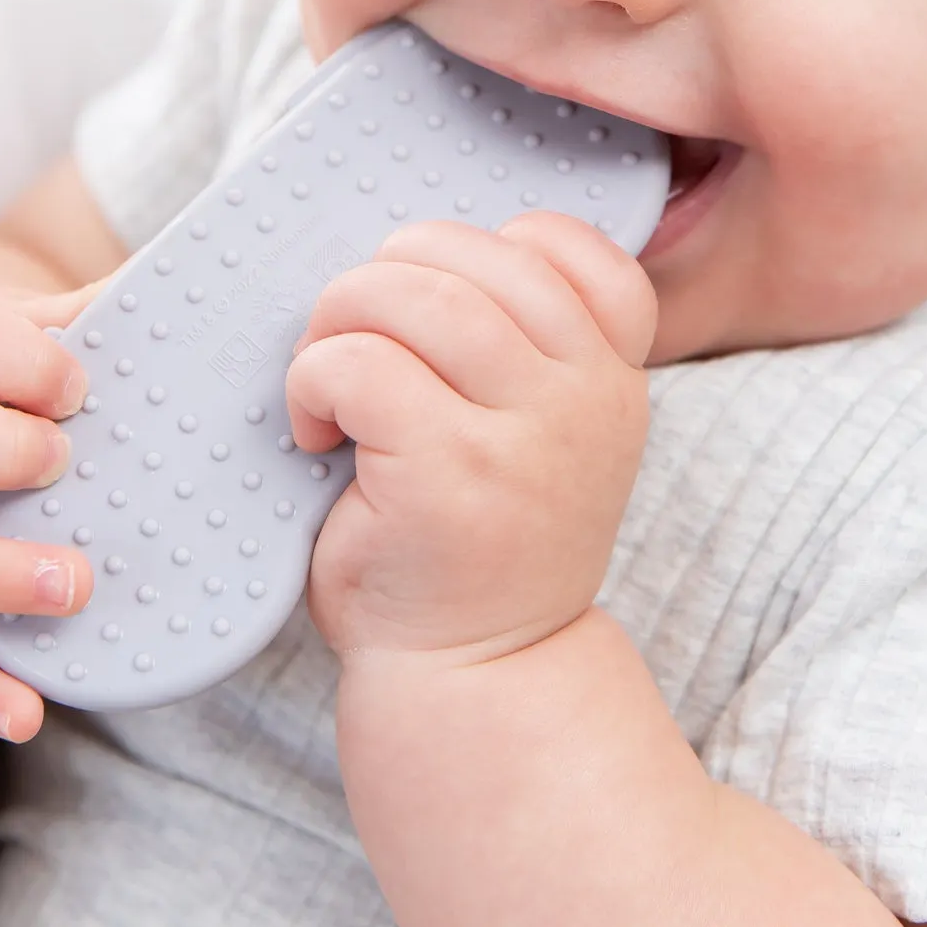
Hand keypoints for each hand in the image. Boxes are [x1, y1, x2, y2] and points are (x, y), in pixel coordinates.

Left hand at [286, 212, 657, 661]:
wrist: (477, 677)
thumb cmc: (481, 541)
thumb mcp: (540, 430)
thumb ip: (519, 344)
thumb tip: (413, 256)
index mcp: (612, 374)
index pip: (579, 251)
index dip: (492, 248)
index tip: (447, 306)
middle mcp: (587, 395)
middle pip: (471, 256)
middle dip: (384, 276)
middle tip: (350, 339)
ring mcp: (524, 436)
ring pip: (413, 296)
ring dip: (341, 317)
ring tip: (326, 378)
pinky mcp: (448, 475)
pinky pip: (359, 365)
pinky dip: (314, 379)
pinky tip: (317, 431)